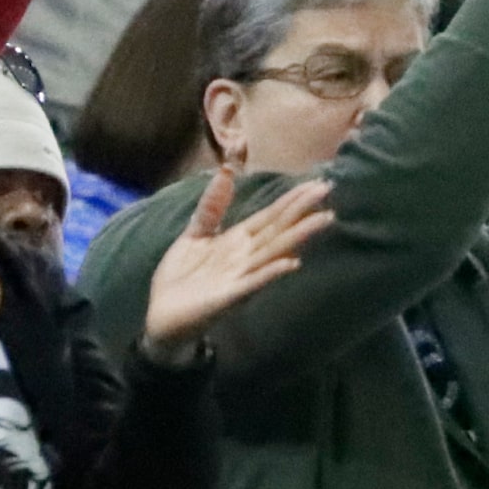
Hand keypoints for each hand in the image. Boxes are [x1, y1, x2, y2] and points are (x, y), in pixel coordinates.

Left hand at [139, 169, 330, 363]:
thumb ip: (212, 208)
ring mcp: (241, 276)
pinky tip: (292, 263)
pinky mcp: (230, 297)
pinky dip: (272, 273)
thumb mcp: (194, 235)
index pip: (270, 216)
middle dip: (301, 210)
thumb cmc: (181, 278)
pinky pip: (254, 283)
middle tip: (327, 189)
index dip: (291, 199)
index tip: (315, 183)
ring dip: (298, 236)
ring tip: (322, 219)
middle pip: (278, 229)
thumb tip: (225, 173)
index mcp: (237, 240)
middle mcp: (245, 256)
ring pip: (274, 252)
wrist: (161, 315)